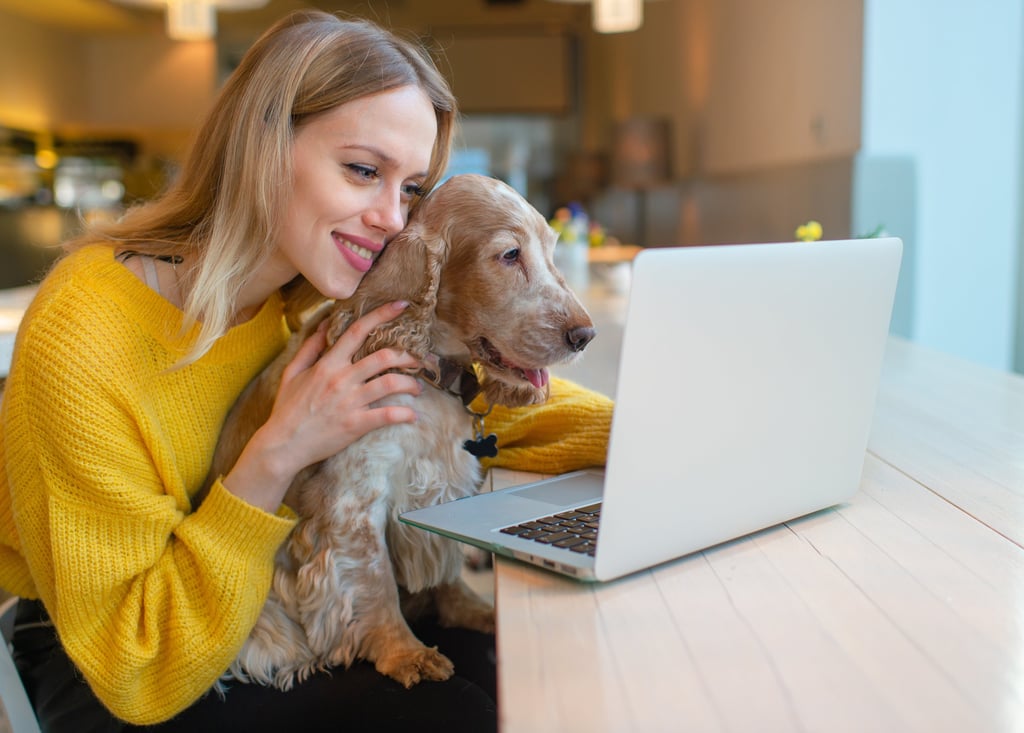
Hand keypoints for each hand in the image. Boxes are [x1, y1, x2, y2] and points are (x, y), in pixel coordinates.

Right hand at [223, 301, 422, 511]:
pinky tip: (414, 416)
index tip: (402, 306)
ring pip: (390, 383)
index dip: (382, 315)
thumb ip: (310, 348)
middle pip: (384, 357)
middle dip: (408, 355)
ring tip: (418, 388)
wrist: (283, 445)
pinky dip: (405, 415)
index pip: (358, 331)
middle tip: (419, 360)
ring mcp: (350, 402)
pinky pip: (387, 415)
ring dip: (411, 384)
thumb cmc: (288, 409)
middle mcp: (342, 379)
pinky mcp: (356, 424)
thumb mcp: (293, 373)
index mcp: (328, 364)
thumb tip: (323, 325)